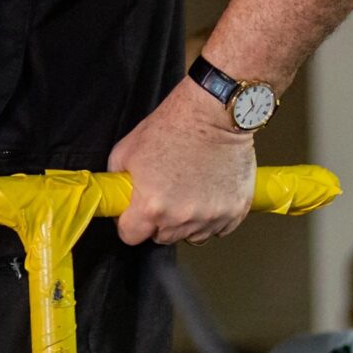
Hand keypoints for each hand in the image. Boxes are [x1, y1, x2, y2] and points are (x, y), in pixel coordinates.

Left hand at [108, 82, 254, 244]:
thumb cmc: (172, 127)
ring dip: (186, 221)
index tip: (134, 214)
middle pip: (162, 237)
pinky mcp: (234, 212)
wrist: (213, 115)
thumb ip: (119, 181)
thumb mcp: (126, 151)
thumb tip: (118, 197)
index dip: (129, 224)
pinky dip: (211, 217)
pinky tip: (208, 195)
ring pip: (191, 235)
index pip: (131, 237)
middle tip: (163, 195)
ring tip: (187, 193)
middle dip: (158, 221)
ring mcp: (211, 217)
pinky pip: (218, 229)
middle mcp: (181, 218)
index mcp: (151, 206)